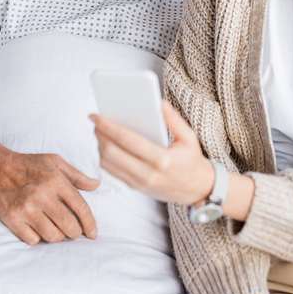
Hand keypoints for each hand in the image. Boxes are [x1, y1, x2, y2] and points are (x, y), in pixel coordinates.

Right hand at [0, 132, 99, 244]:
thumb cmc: (27, 164)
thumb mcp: (54, 161)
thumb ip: (76, 175)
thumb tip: (96, 185)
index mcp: (56, 180)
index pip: (81, 207)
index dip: (90, 224)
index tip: (93, 234)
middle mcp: (42, 195)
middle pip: (68, 225)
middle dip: (75, 233)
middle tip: (73, 231)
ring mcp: (26, 208)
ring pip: (52, 236)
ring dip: (58, 237)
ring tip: (56, 230)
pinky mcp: (11, 219)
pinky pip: (32, 240)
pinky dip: (38, 238)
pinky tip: (38, 229)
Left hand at [91, 101, 214, 204]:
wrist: (197, 190)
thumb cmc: (192, 161)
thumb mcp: (190, 138)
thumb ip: (174, 119)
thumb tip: (159, 103)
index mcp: (162, 159)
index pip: (128, 140)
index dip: (109, 126)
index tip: (97, 115)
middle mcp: (148, 174)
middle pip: (112, 153)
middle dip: (100, 135)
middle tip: (95, 121)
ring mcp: (140, 183)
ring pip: (108, 165)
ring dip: (99, 146)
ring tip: (99, 132)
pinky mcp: (135, 188)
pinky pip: (112, 173)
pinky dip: (105, 158)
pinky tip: (106, 145)